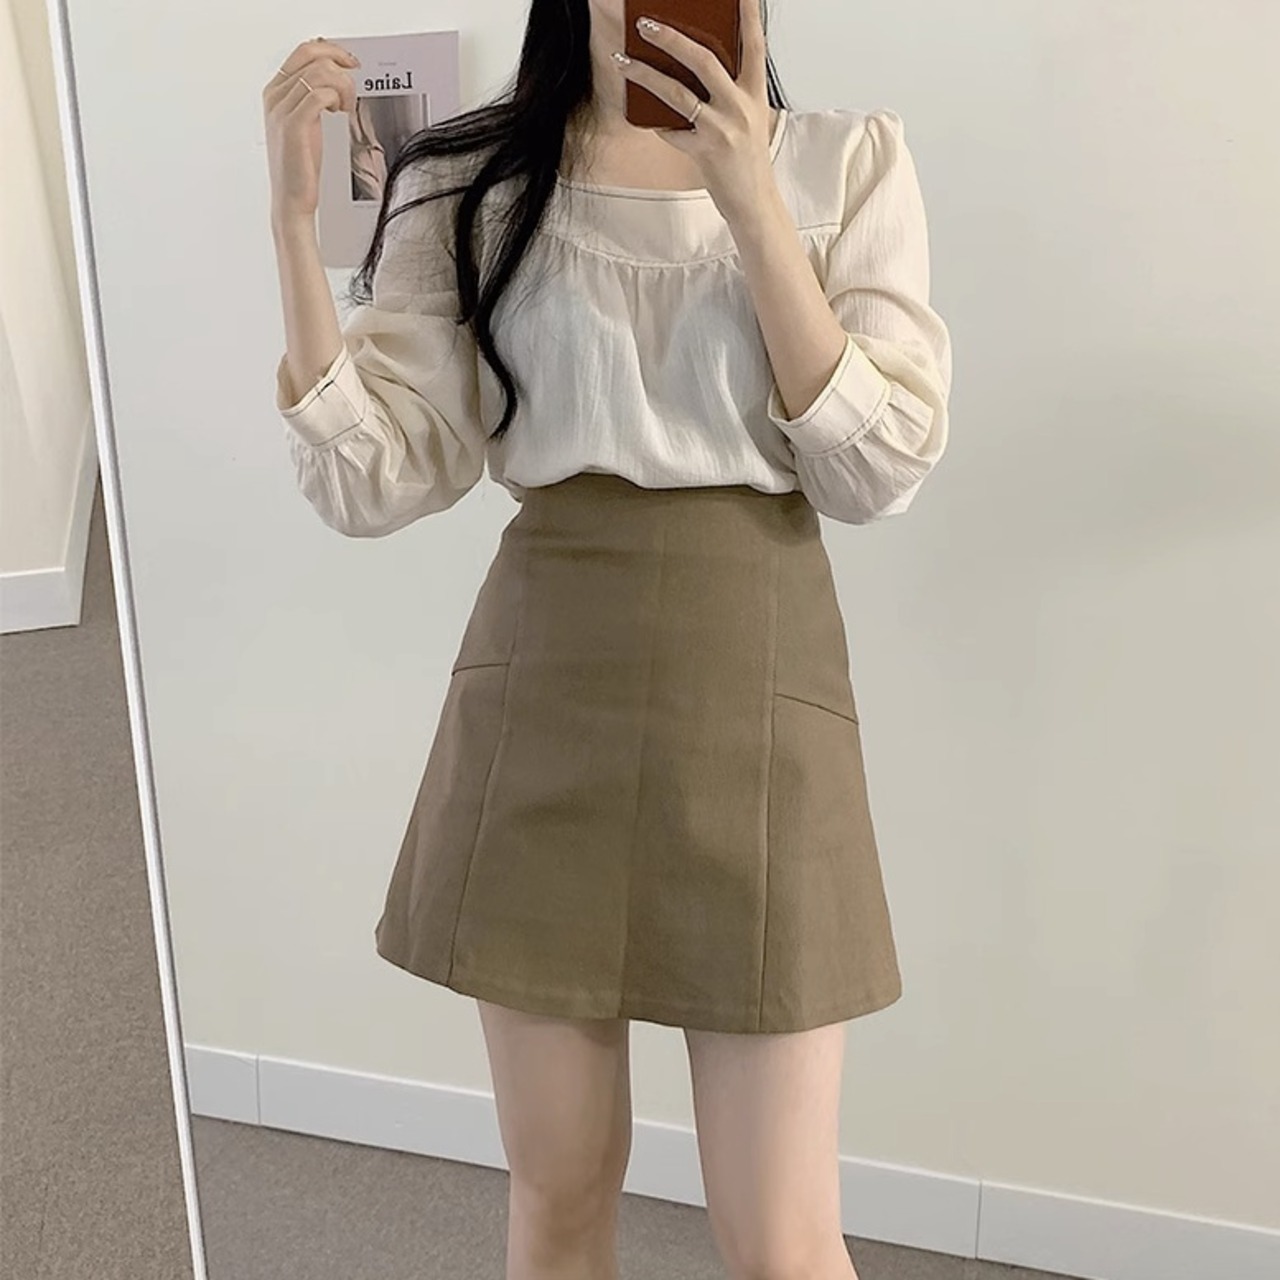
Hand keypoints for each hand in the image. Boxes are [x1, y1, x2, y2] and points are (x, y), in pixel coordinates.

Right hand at [262, 37, 359, 225]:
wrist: (292, 199)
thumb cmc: (301, 166)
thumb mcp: (305, 124)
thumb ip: (312, 97)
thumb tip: (335, 75)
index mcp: (275, 91)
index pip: (303, 51)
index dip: (332, 51)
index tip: (350, 64)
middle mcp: (275, 96)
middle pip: (312, 55)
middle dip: (341, 66)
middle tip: (352, 88)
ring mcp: (282, 109)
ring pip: (320, 73)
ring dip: (343, 87)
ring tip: (346, 108)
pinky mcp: (294, 125)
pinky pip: (321, 94)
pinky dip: (338, 99)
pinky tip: (342, 113)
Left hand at [619, 0, 774, 216]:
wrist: (754, 202)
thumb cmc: (747, 160)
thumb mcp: (748, 119)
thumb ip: (729, 93)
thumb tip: (691, 70)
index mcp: (755, 93)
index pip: (754, 45)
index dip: (749, 15)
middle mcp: (740, 106)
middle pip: (703, 60)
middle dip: (671, 38)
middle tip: (646, 24)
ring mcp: (723, 128)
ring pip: (677, 92)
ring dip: (645, 74)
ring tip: (624, 61)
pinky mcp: (706, 150)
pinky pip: (671, 130)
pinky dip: (657, 123)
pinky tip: (643, 116)